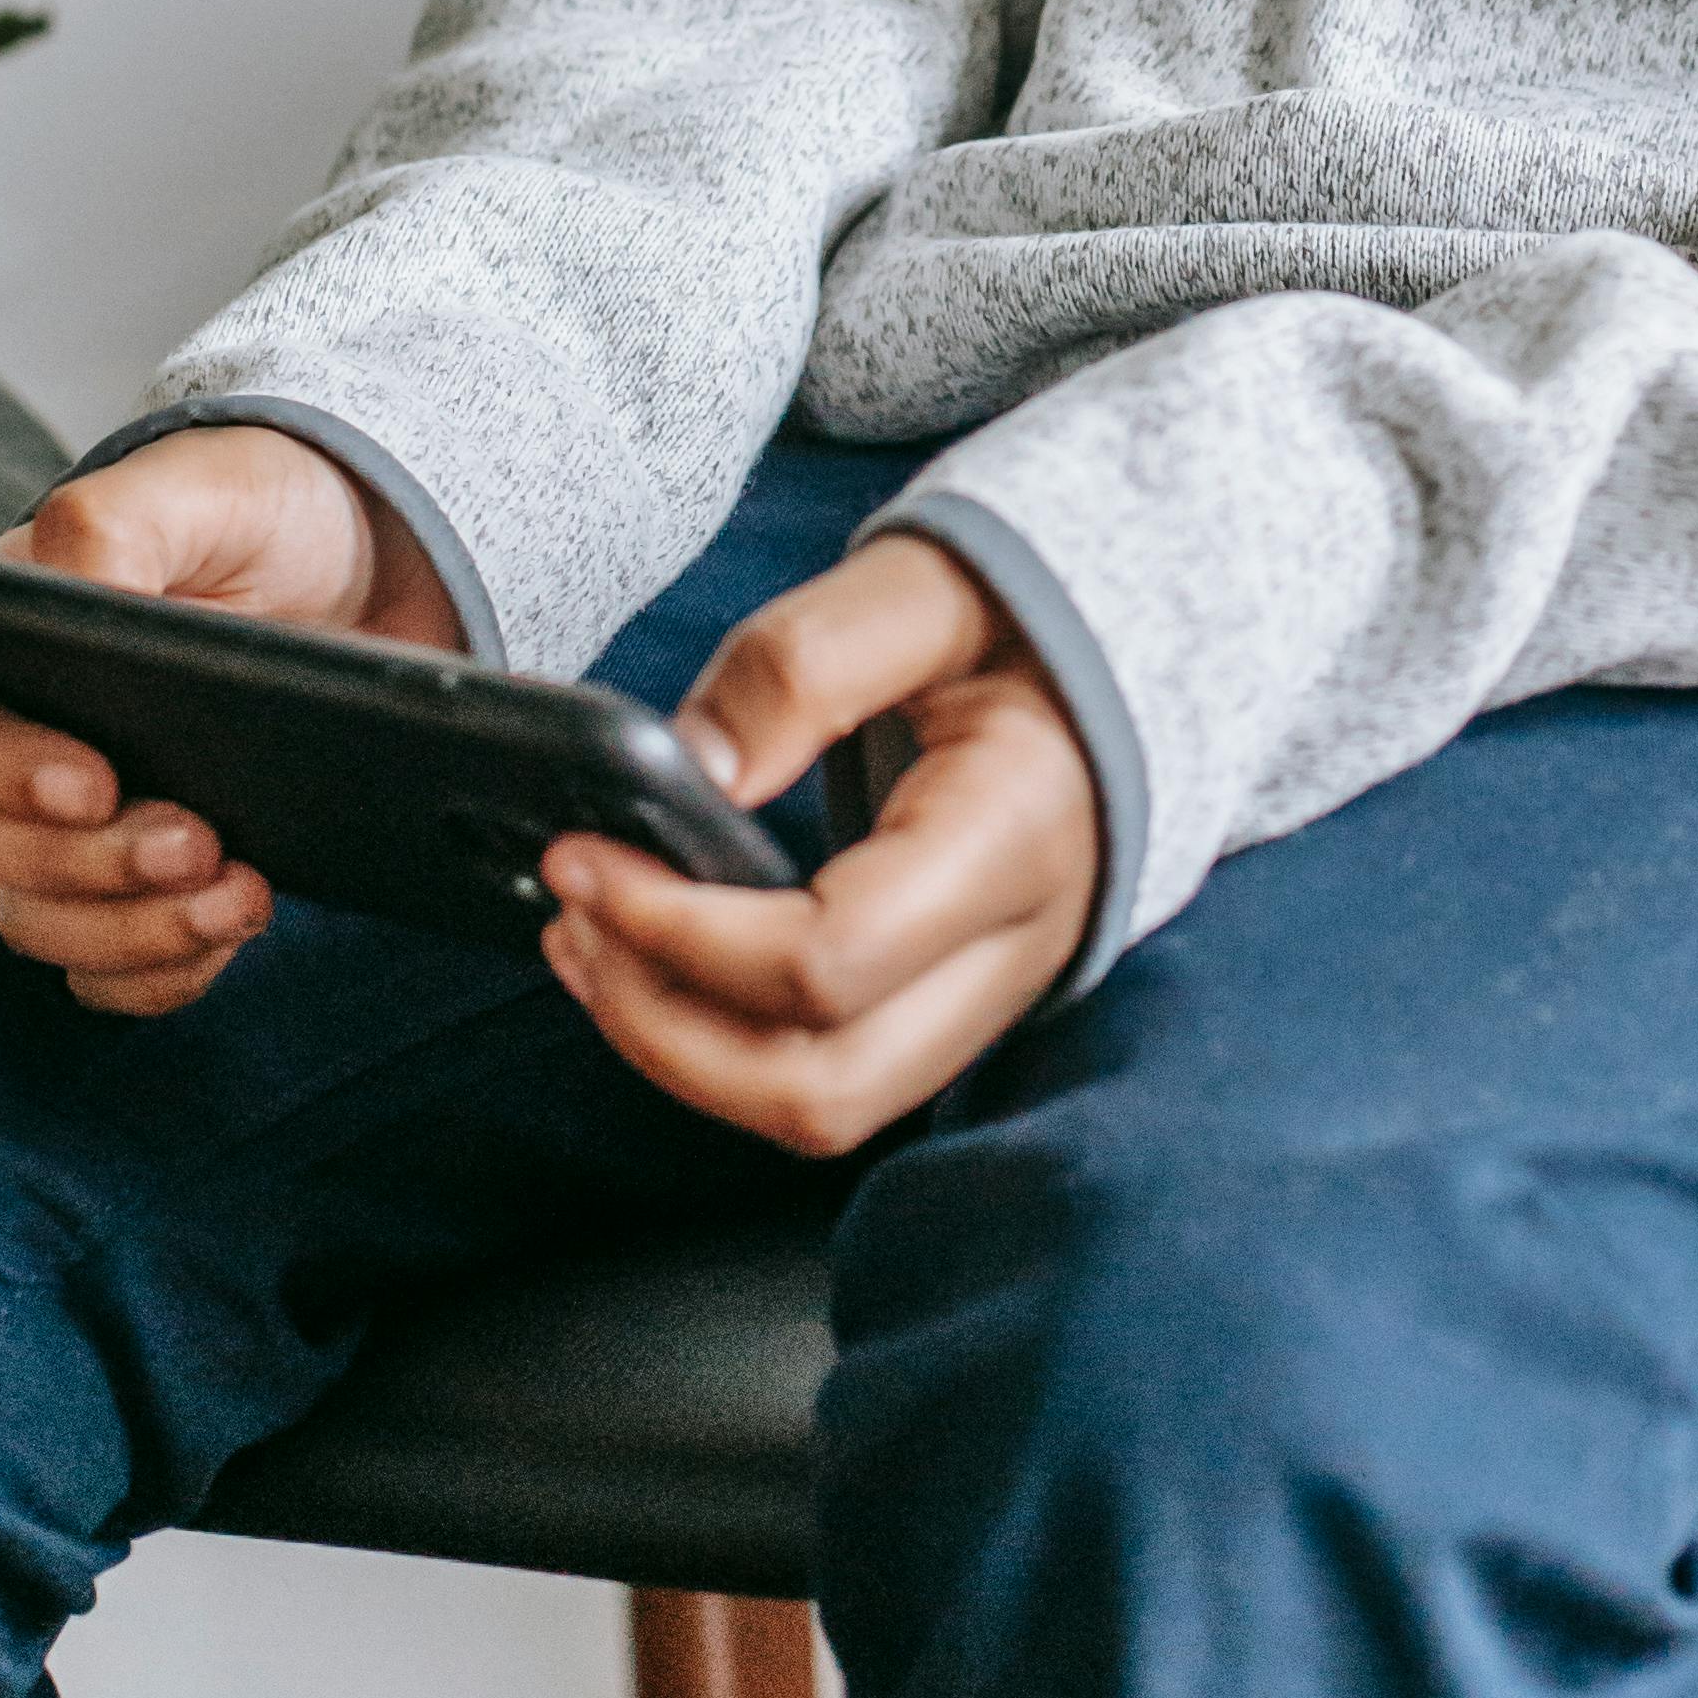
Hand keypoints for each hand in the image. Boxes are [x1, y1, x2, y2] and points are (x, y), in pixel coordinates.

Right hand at [0, 425, 456, 1015]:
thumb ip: (119, 517)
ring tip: (241, 894)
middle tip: (196, 841)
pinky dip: (157, 972)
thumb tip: (66, 570)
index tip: (93, 783)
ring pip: (31, 918)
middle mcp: (8, 743)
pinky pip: (102, 972)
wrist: (372, 577)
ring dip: (128, 926)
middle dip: (79, 858)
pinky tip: (231, 931)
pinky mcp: (132, 890)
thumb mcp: (210, 488)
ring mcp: (64, 830)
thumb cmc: (262, 516)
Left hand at [539, 529, 1099, 1153]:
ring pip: (821, 1109)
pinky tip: (650, 966)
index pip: (830, 959)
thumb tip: (694, 767)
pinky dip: (722, 1046)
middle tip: (571, 918)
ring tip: (587, 948)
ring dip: (680, 1055)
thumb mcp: (923, 588)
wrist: (1127, 655)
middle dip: (662, 1028)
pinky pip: (830, 1075)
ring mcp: (990, 996)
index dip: (683, 933)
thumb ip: (809, 662)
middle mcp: (1015, 949)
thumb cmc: (1021, 618)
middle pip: (821, 1085)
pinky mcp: (951, 1007)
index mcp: (1015, 836)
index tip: (583, 860)